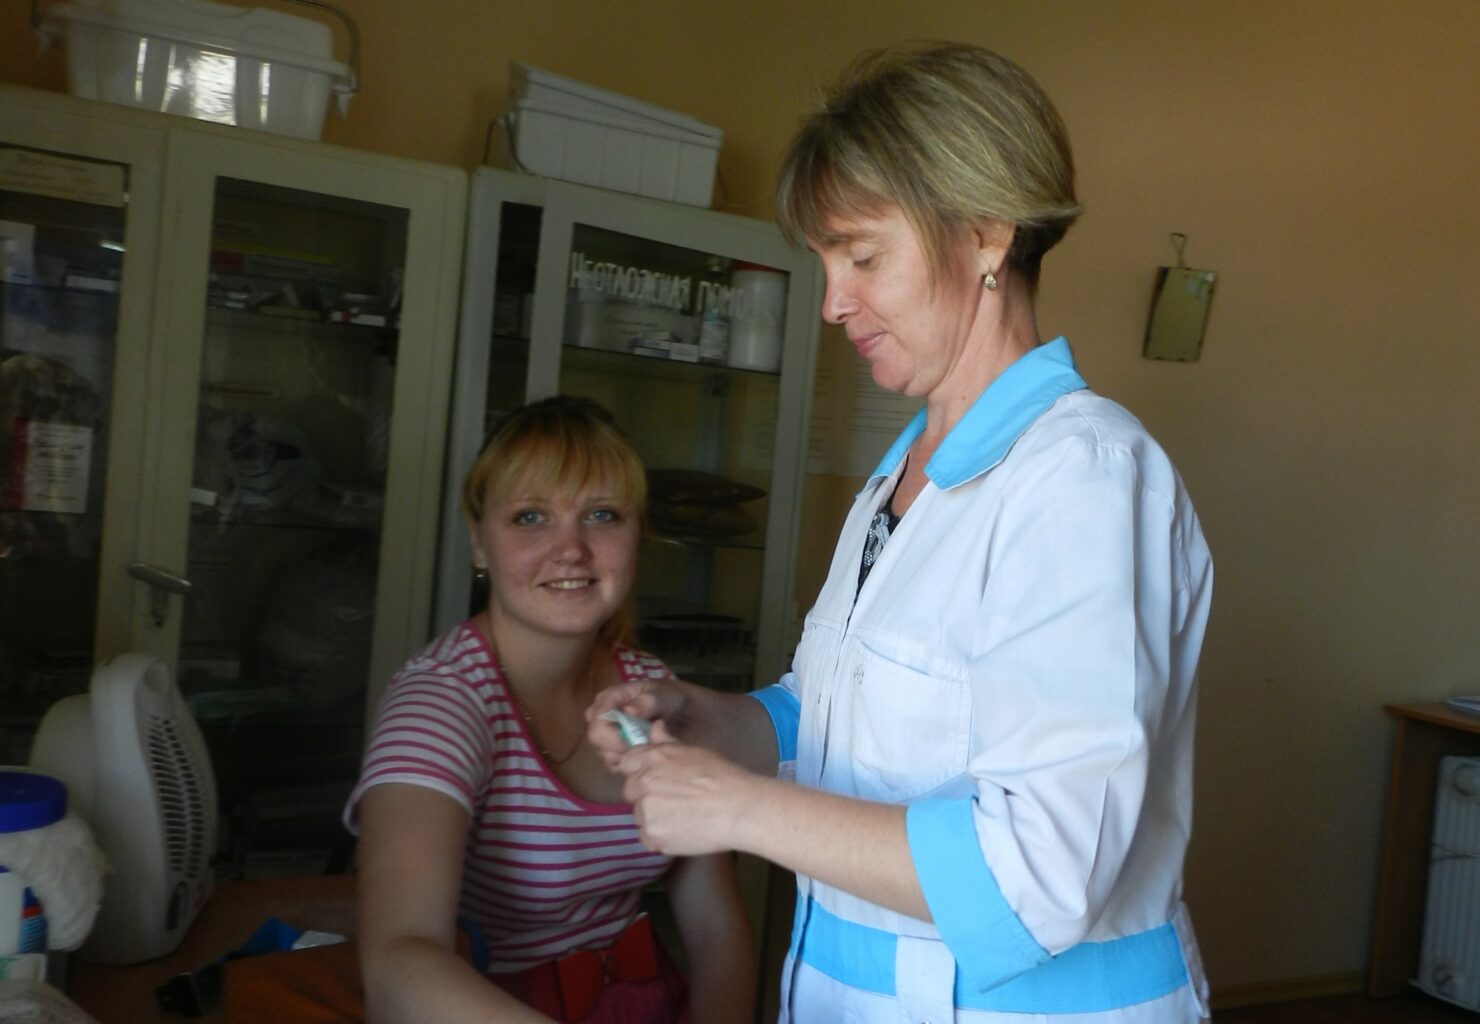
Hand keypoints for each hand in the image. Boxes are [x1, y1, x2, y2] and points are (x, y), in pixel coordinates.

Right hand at [586, 677, 685, 768]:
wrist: (685, 714)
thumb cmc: (671, 700)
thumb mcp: (665, 695)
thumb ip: (648, 702)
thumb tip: (628, 711)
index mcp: (611, 698)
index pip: (597, 716)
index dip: (610, 731)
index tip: (633, 738)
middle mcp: (603, 716)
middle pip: (597, 737)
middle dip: (619, 745)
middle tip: (644, 745)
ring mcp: (607, 736)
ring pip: (604, 753)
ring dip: (627, 755)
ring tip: (649, 748)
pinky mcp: (614, 753)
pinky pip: (614, 765)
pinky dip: (630, 764)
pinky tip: (646, 755)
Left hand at [616, 720, 760, 855]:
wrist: (739, 808)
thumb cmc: (723, 777)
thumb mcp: (694, 751)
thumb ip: (667, 741)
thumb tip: (655, 726)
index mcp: (653, 757)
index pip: (627, 763)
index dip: (640, 772)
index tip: (655, 780)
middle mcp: (644, 782)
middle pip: (631, 792)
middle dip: (646, 796)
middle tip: (674, 802)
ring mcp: (646, 810)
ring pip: (639, 816)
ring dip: (654, 818)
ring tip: (683, 818)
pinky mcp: (652, 836)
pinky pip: (648, 838)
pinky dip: (661, 839)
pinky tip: (683, 832)